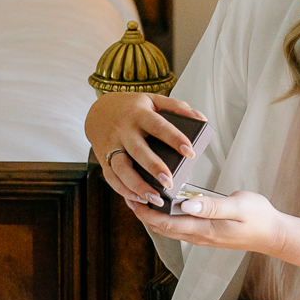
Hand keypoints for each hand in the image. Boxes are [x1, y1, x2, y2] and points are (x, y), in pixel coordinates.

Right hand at [85, 90, 205, 205]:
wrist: (98, 112)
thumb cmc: (131, 108)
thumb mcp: (153, 100)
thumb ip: (177, 107)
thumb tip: (201, 118)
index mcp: (139, 114)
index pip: (158, 126)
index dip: (174, 138)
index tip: (190, 151)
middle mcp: (123, 130)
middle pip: (138, 150)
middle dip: (154, 167)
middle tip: (170, 182)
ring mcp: (112, 146)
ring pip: (122, 168)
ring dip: (137, 185)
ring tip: (155, 197)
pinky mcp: (104, 160)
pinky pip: (111, 178)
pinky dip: (124, 191)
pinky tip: (139, 199)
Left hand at [132, 189, 286, 254]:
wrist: (273, 235)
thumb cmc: (258, 217)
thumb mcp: (238, 207)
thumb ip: (212, 206)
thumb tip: (186, 204)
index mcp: (203, 229)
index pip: (165, 223)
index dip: (146, 212)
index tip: (133, 196)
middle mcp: (198, 236)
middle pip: (162, 228)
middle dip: (143, 213)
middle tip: (128, 193)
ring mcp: (202, 236)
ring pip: (168, 229)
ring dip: (152, 216)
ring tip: (140, 198)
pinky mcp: (206, 233)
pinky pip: (179, 227)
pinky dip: (165, 217)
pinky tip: (163, 206)